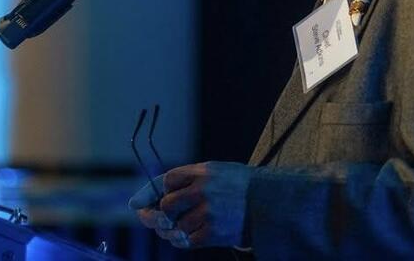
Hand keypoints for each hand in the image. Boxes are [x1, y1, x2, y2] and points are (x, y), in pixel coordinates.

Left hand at [136, 161, 253, 248]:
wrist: (268, 202)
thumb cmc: (237, 186)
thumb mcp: (215, 171)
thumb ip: (186, 179)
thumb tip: (144, 198)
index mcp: (204, 172)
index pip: (167, 180)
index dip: (154, 190)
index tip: (145, 201)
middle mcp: (204, 191)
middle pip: (166, 204)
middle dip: (159, 213)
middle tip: (156, 218)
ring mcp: (209, 213)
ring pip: (175, 226)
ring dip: (171, 229)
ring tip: (178, 226)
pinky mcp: (214, 233)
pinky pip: (187, 241)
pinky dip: (182, 240)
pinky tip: (187, 234)